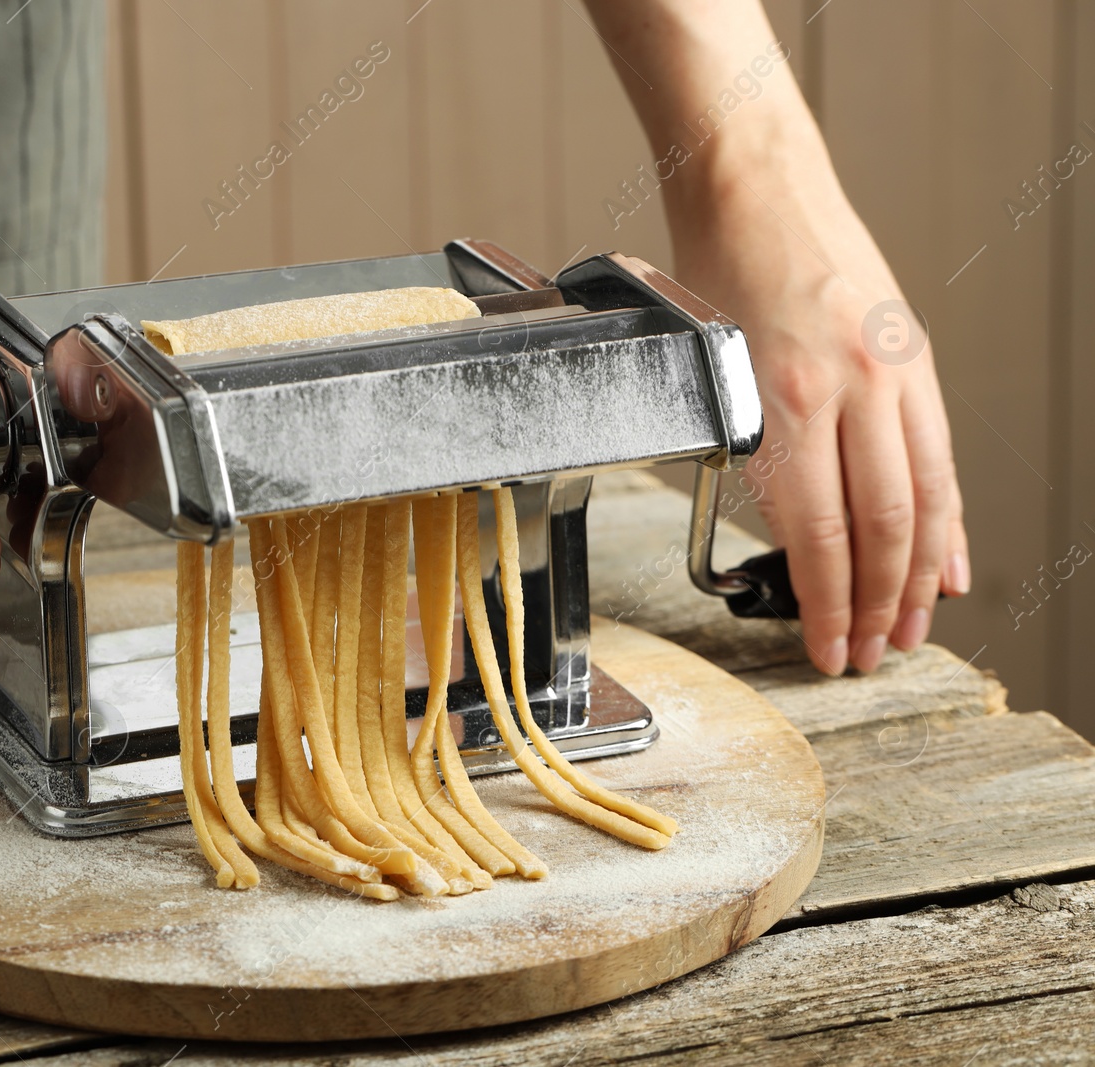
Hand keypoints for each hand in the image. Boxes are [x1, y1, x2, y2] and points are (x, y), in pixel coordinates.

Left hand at [669, 171, 968, 674]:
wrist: (755, 186)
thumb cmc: (712, 270)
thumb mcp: (706, 372)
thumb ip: (749, 451)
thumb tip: (779, 530)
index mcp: (785, 398)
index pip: (816, 533)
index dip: (826, 603)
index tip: (826, 648)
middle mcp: (850, 388)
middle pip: (880, 526)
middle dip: (876, 605)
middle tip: (869, 655)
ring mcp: (892, 372)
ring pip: (923, 498)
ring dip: (919, 576)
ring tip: (911, 630)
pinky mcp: (914, 358)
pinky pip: (938, 455)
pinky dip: (946, 517)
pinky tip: (946, 563)